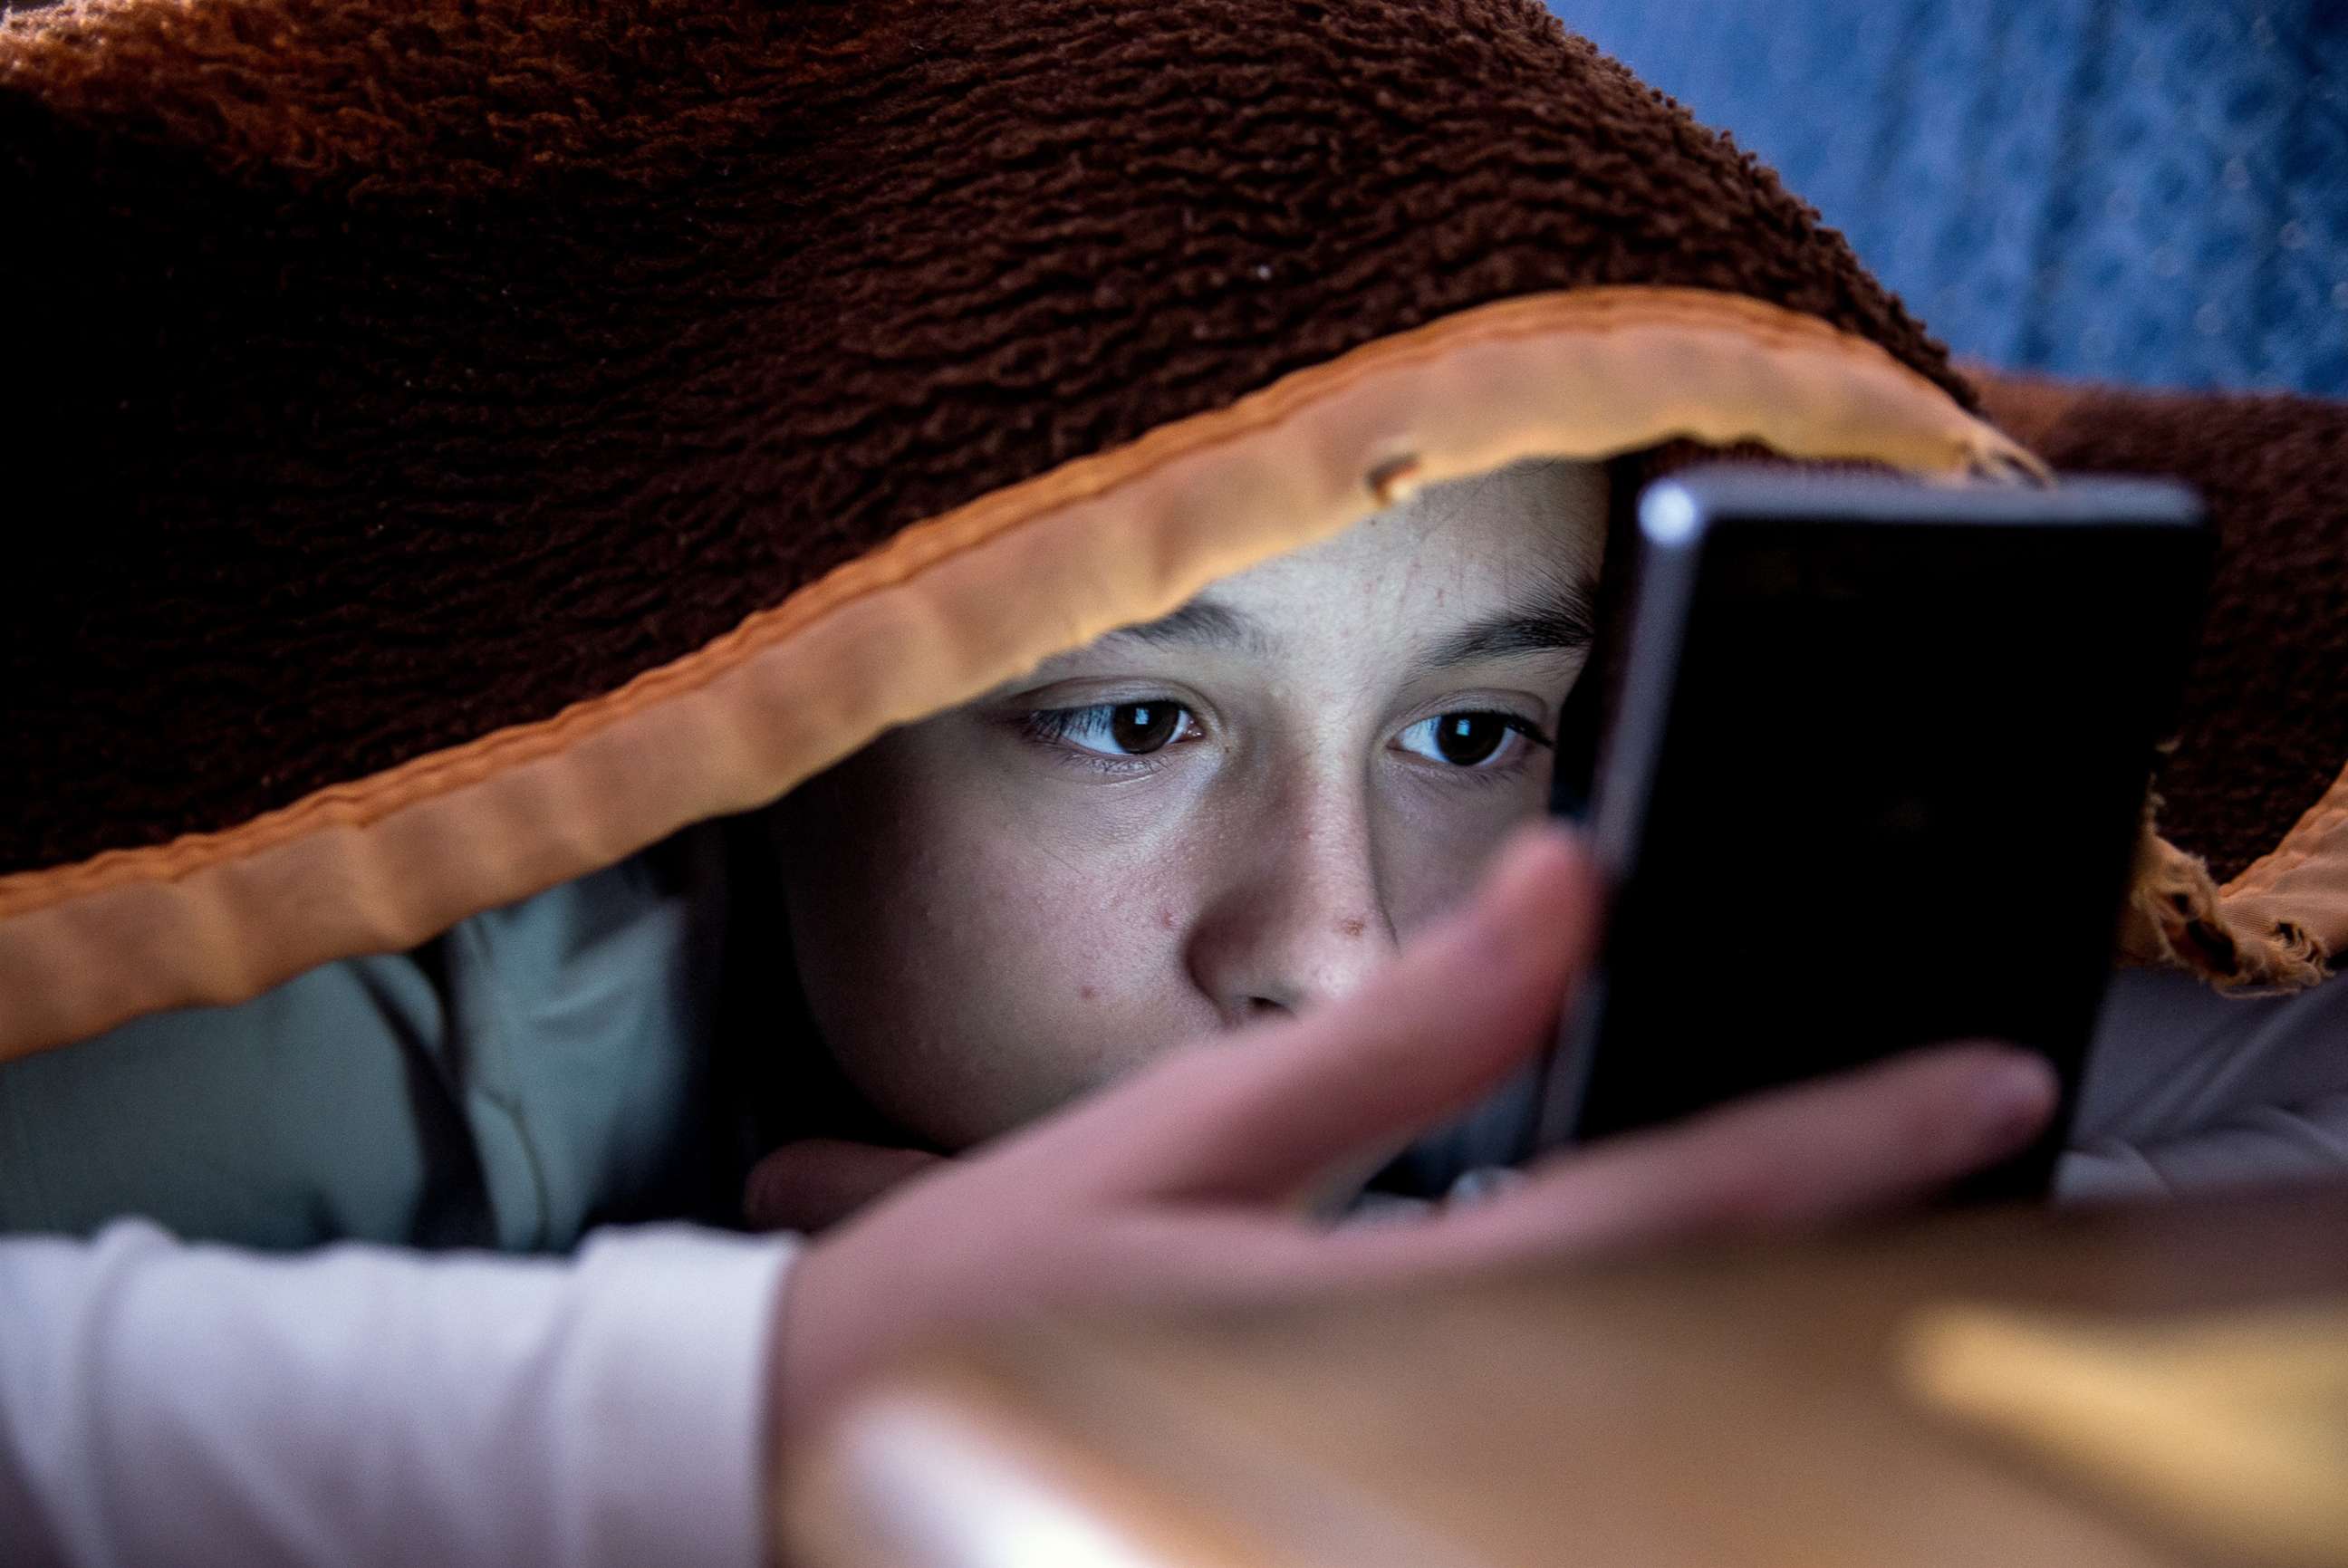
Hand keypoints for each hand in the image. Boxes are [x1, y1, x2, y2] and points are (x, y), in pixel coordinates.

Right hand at [766, 823, 2056, 1449]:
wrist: (835, 1457)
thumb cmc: (984, 1296)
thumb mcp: (1179, 1144)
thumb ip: (1395, 1033)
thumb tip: (1567, 887)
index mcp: (1378, 1319)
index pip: (1663, 1218)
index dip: (1844, 1144)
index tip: (1993, 1078)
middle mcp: (1428, 1423)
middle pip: (1710, 1334)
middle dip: (1858, 1233)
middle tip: (1968, 1128)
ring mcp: (1409, 1480)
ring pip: (1662, 1397)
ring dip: (1781, 1289)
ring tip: (1871, 1188)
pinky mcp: (1375, 1490)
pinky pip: (1569, 1427)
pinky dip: (1660, 1343)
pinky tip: (1685, 1280)